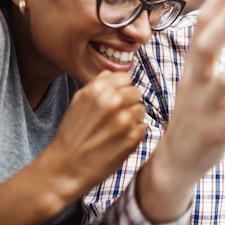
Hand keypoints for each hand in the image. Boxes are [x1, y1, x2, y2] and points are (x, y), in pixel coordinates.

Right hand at [40, 70, 144, 202]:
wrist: (65, 168)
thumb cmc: (71, 135)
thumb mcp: (78, 102)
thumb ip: (97, 84)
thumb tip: (112, 73)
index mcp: (99, 89)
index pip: (125, 78)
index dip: (120, 89)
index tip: (115, 99)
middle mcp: (114, 101)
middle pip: (136, 93)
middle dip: (128, 103)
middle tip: (115, 117)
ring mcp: (125, 120)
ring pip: (141, 110)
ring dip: (132, 119)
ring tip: (115, 130)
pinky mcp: (133, 137)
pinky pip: (142, 128)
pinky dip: (133, 134)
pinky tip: (118, 140)